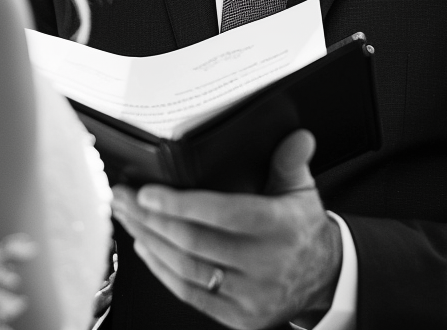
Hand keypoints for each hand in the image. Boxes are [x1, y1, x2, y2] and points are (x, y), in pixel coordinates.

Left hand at [111, 130, 341, 329]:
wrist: (324, 279)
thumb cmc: (302, 228)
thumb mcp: (303, 191)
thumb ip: (292, 161)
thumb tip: (298, 135)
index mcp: (278, 227)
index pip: (223, 214)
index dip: (180, 204)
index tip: (147, 192)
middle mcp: (264, 264)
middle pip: (195, 242)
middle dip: (151, 218)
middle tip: (122, 198)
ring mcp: (250, 295)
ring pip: (188, 268)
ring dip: (150, 241)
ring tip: (127, 217)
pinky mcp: (238, 317)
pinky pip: (191, 294)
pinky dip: (162, 270)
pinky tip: (145, 247)